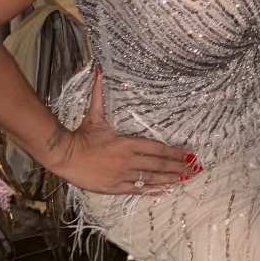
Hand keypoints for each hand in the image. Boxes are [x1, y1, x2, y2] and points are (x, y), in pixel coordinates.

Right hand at [52, 67, 198, 194]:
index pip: (157, 148)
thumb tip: (100, 70)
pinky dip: (152, 190)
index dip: (174, 152)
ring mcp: (122, 175)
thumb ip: (100, 94)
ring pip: (151, 178)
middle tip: (195, 168)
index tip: (189, 153)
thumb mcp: (94, 115)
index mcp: (127, 143)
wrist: (64, 155)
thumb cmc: (81, 135)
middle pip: (159, 164)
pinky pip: (137, 190)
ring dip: (170, 178)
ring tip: (186, 178)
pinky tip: (165, 190)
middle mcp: (128, 160)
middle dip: (178, 166)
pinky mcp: (115, 187)